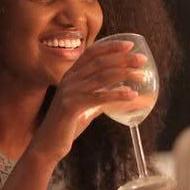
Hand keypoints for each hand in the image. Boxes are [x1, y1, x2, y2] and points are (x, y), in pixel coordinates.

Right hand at [32, 40, 145, 161]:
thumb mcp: (87, 107)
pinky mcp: (72, 106)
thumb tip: (125, 91)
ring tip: (141, 75)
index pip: (91, 53)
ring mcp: (69, 92)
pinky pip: (99, 97)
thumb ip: (103, 98)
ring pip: (101, 77)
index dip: (110, 47)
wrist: (47, 144)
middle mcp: (69, 79)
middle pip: (100, 62)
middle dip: (123, 58)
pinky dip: (117, 95)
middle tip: (142, 59)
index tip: (129, 45)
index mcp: (71, 75)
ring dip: (124, 74)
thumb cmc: (67, 125)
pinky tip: (132, 95)